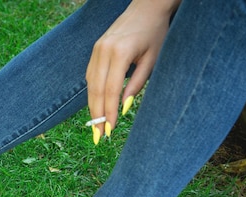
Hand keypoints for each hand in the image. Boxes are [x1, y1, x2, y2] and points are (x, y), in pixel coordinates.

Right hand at [85, 0, 180, 142]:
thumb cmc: (155, 32)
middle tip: (98, 135)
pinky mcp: (95, 49)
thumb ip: (137, 84)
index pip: (111, 89)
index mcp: (120, 53)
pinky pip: (90, 76)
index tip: (109, 130)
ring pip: (90, 84)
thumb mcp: (153, 59)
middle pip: (96, 89)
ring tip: (96, 125)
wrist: (146, 7)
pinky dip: (93, 93)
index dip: (109, 112)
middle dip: (97, 114)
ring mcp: (96, 49)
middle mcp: (103, 51)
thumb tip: (124, 107)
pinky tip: (96, 106)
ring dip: (92, 106)